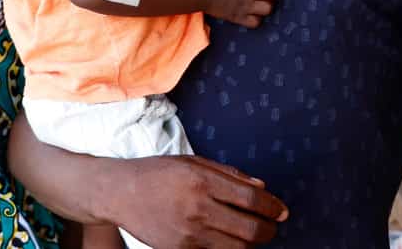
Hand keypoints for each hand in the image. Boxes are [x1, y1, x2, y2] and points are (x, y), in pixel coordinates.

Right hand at [108, 155, 286, 247]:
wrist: (120, 193)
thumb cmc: (157, 172)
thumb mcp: (193, 161)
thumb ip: (228, 174)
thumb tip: (261, 188)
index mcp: (202, 180)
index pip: (252, 200)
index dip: (274, 208)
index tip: (281, 210)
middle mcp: (197, 207)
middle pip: (251, 229)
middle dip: (270, 229)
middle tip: (273, 225)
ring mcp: (189, 233)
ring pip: (237, 248)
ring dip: (252, 242)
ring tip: (253, 233)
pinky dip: (228, 248)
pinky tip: (228, 238)